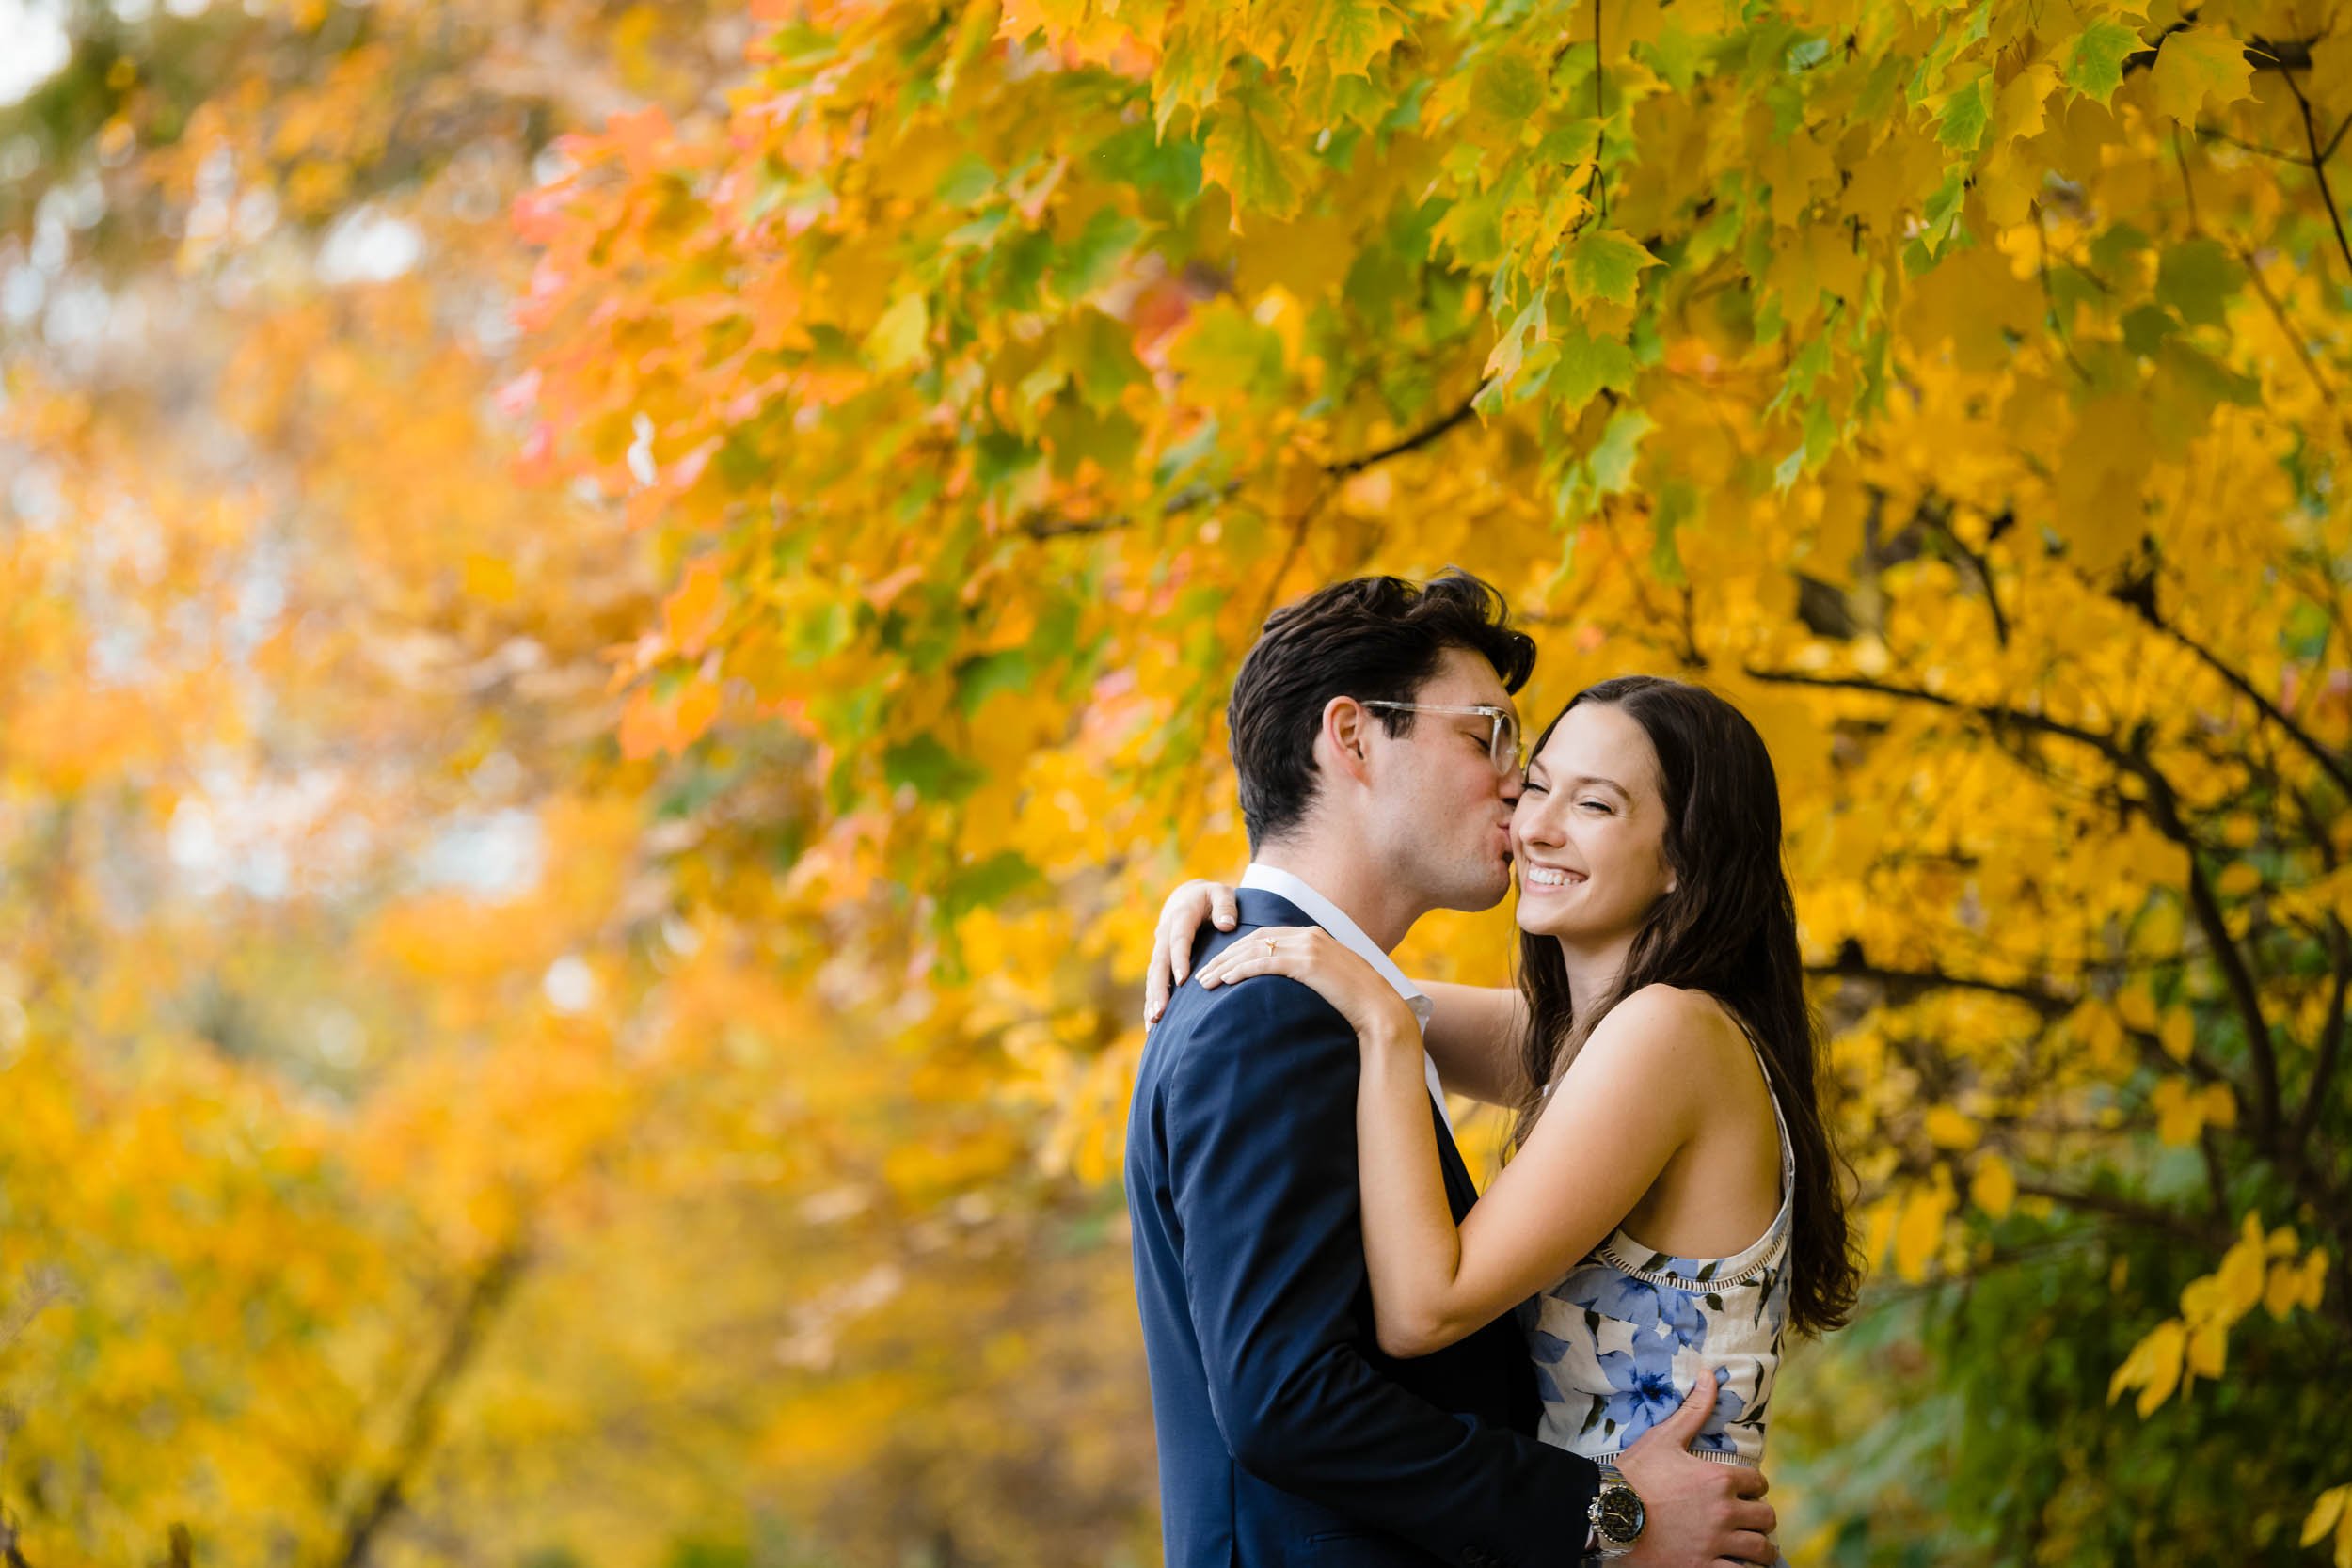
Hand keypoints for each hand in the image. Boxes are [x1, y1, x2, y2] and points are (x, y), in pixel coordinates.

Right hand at [1144, 879, 1237, 1027]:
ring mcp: (1160, 948)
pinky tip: (1152, 1023)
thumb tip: (1227, 925)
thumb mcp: (1221, 893)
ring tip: (1154, 1022)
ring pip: (1153, 975)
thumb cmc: (1211, 897)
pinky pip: (1153, 981)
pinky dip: (1151, 1001)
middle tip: (1161, 1011)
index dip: (1179, 959)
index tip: (1183, 980)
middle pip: (1159, 963)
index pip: (1179, 940)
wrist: (1187, 897)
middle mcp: (1165, 934)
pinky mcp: (1160, 960)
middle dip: (1159, 988)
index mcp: (1181, 917)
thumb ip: (1225, 906)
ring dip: (1152, 998)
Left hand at [1190, 926, 1419, 1045]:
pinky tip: (1225, 981)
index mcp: (1314, 936)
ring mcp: (1308, 947)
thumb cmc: (1358, 1004)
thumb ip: (1309, 974)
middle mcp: (1309, 935)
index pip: (1265, 937)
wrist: (1381, 1011)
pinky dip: (1241, 970)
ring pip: (1254, 950)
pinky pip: (1264, 963)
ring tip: (1205, 981)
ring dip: (1225, 965)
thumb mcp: (1331, 981)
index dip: (1238, 949)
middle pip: (1254, 940)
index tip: (1220, 964)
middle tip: (1203, 973)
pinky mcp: (1307, 963)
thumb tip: (1289, 986)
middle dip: (1224, 956)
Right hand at [1616, 1376, 1776, 1566]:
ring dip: (1760, 1548)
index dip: (1754, 1487)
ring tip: (1752, 1548)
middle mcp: (1725, 1511)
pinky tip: (1737, 1565)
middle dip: (1760, 1518)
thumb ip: (1694, 1410)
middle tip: (1749, 1520)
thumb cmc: (1635, 1475)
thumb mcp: (1664, 1438)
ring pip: (1761, 1549)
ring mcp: (1716, 1543)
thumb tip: (1711, 1375)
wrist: (1609, 1514)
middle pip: (1766, 1517)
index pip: (1758, 1483)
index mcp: (1719, 1478)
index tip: (1746, 1492)